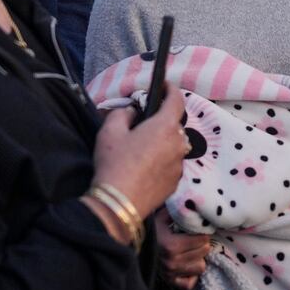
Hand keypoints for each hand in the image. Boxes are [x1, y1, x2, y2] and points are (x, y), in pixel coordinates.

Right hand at [91, 80, 188, 219]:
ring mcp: (179, 165)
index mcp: (165, 126)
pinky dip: (162, 160)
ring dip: (163, 141)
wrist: (119, 203)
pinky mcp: (175, 182)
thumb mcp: (110, 131)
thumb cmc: (114, 164)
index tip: (165, 85)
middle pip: (175, 124)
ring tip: (142, 148)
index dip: (171, 89)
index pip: (177, 99)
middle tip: (143, 122)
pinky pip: (172, 164)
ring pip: (174, 145)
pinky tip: (145, 167)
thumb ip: (123, 113)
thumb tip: (132, 111)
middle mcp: (178, 144)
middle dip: (162, 119)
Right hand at [153, 210, 211, 289]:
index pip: (202, 240)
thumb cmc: (150, 228)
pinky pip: (190, 283)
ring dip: (198, 258)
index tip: (200, 229)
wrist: (131, 245)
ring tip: (192, 251)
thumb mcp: (162, 215)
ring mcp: (170, 273)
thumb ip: (178, 211)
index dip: (203, 232)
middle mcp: (171, 262)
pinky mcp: (169, 282)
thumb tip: (194, 204)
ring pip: (200, 267)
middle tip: (197, 238)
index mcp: (171, 245)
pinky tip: (187, 264)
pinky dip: (191, 275)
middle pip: (203, 252)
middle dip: (202, 244)